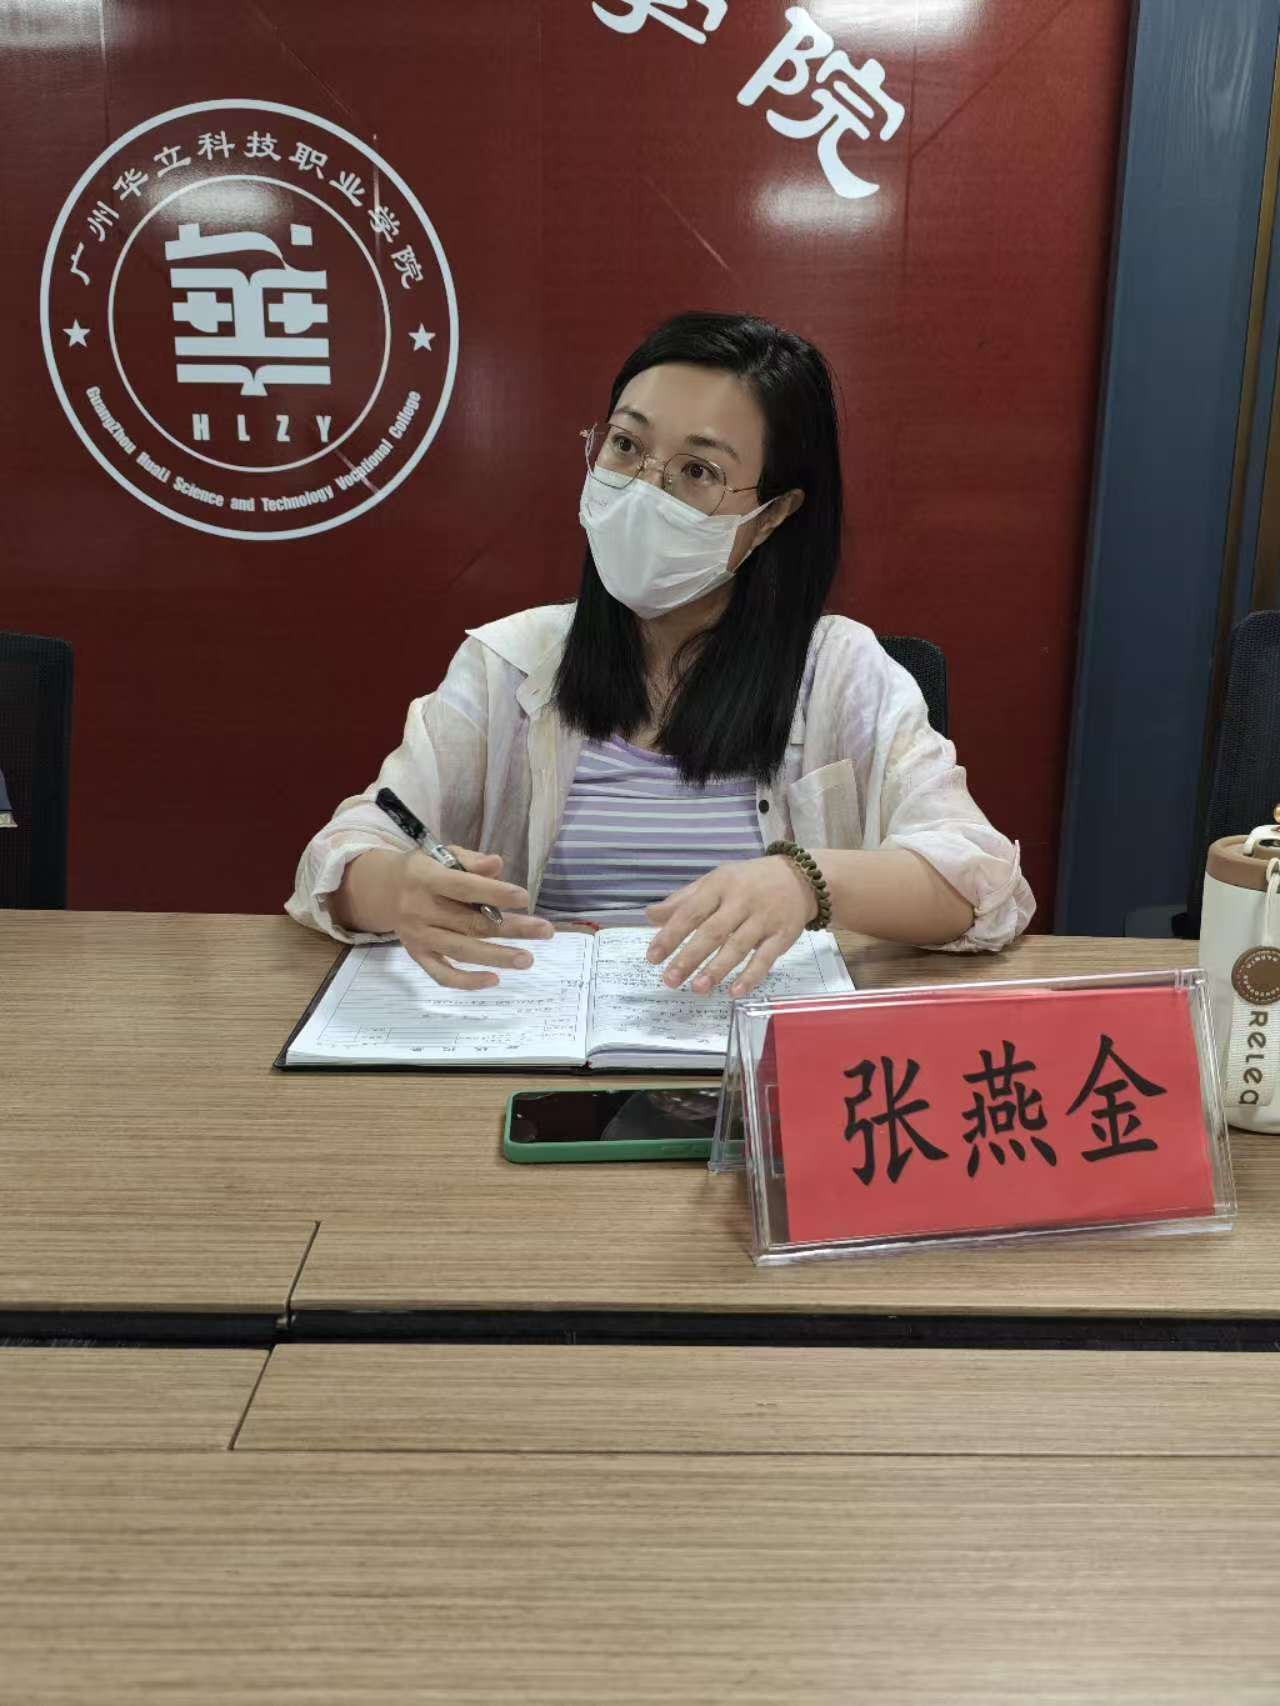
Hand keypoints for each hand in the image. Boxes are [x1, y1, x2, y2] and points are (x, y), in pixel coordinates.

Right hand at [395, 847, 552, 989]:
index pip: (464, 887)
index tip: (524, 898)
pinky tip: (494, 980)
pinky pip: (442, 975)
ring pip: (461, 951)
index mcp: (426, 878)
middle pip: (470, 923)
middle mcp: (419, 910)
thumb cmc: (425, 870)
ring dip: (497, 956)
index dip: (494, 893)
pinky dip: (467, 982)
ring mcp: (418, 936)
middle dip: (511, 928)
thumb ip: (470, 861)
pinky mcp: (418, 955)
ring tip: (527, 959)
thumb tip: (498, 864)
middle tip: (545, 931)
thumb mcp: (443, 855)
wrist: (383, 889)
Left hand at [645, 855, 817, 997]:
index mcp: (719, 886)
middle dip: (689, 957)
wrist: (800, 877)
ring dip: (717, 969)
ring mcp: (763, 919)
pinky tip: (735, 991)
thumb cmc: (748, 881)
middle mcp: (741, 901)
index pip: (690, 912)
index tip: (652, 958)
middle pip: (712, 932)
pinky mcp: (782, 935)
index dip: (670, 935)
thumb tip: (650, 916)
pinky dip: (751, 976)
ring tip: (697, 989)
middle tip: (670, 980)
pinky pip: (766, 958)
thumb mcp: (715, 881)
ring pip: (737, 947)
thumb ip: (683, 900)